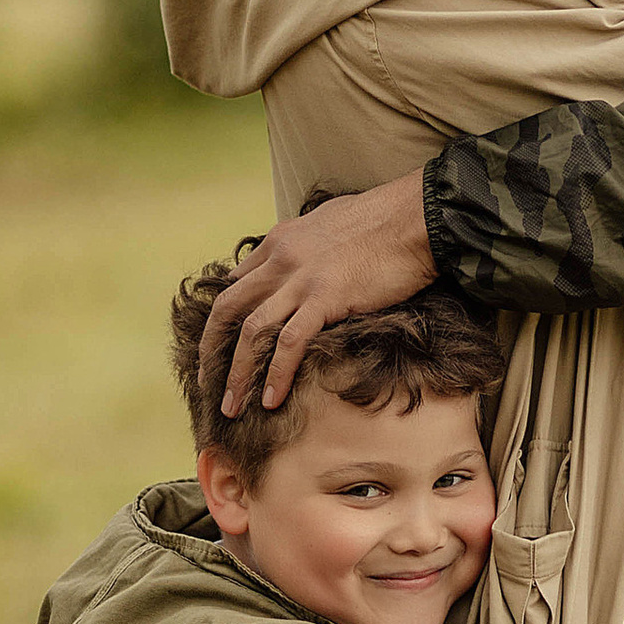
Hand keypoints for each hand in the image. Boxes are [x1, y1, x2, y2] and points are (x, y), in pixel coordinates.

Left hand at [197, 174, 435, 414]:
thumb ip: (305, 243)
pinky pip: (289, 343)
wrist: (416, 216)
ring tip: (230, 407)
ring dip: (236, 374)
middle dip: (211, 351)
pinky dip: (275, 374)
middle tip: (207, 384)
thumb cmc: (386, 219)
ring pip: (251, 332)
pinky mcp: (326, 298)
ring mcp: (301, 279)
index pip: (237, 282)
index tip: (220, 347)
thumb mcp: (329, 221)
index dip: (223, 320)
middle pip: (228, 310)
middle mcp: (281, 259)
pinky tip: (270, 400)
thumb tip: (297, 258)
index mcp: (281, 240)